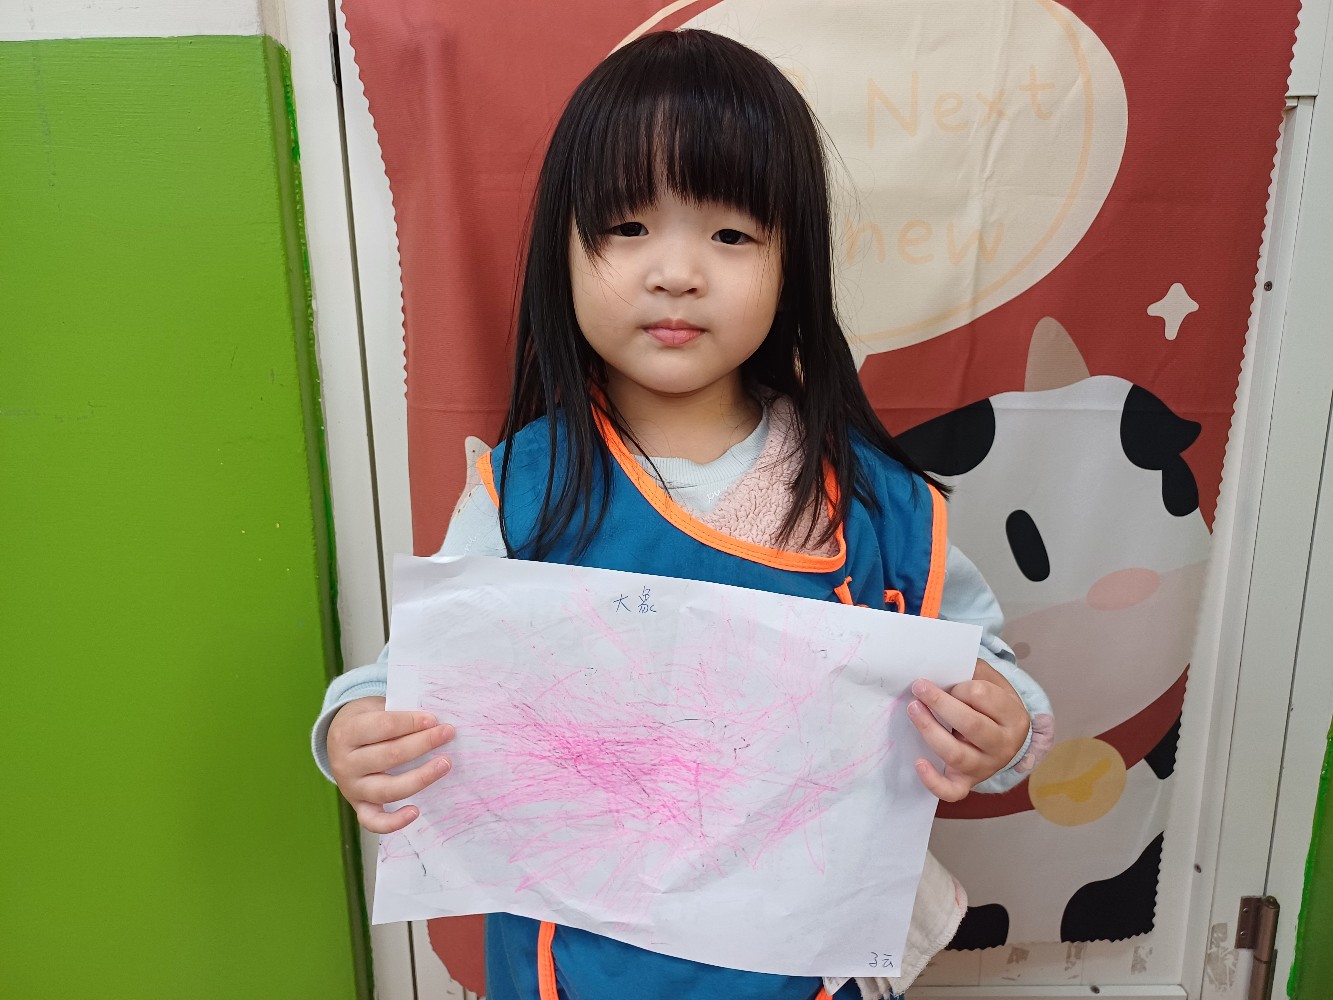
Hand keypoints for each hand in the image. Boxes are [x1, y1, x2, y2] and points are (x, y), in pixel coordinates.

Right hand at [327, 696, 455, 832]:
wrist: (340, 742)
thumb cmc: (368, 722)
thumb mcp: (374, 709)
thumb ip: (399, 714)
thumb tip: (435, 722)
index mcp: (347, 732)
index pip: (383, 726)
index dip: (410, 722)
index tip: (433, 720)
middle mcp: (345, 763)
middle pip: (389, 756)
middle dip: (423, 744)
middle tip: (447, 734)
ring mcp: (351, 788)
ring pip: (387, 789)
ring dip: (420, 777)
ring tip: (444, 764)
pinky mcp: (359, 807)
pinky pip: (374, 822)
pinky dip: (394, 822)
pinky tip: (415, 811)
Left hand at [907, 660, 1028, 801]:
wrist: (1005, 741)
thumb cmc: (992, 707)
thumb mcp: (993, 683)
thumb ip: (974, 672)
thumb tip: (942, 664)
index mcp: (1014, 717)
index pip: (983, 696)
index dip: (960, 687)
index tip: (947, 683)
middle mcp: (1003, 746)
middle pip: (971, 725)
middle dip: (941, 703)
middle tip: (919, 687)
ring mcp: (985, 767)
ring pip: (956, 754)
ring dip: (930, 730)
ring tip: (913, 709)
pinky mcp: (967, 783)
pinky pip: (951, 791)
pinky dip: (933, 781)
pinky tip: (919, 762)